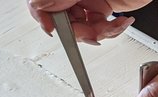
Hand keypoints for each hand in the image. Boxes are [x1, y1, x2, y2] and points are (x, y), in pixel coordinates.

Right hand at [27, 0, 149, 44]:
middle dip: (79, 31)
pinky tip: (121, 22)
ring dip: (100, 33)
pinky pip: (102, 28)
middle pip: (64, 22)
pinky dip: (113, 29)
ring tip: (112, 25)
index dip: (47, 20)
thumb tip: (37, 8)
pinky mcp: (104, 8)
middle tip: (90, 29)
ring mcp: (88, 1)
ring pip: (84, 29)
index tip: (53, 29)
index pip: (42, 7)